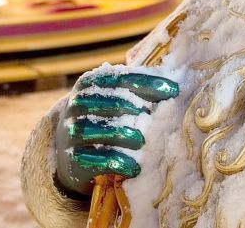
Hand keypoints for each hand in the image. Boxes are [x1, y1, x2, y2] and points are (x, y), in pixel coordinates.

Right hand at [54, 66, 178, 197]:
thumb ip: (135, 87)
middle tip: (152, 117)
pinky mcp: (72, 160)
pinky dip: (115, 163)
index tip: (173, 90)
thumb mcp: (112, 98)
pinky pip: (92, 160)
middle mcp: (75, 105)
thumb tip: (173, 81)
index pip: (118, 77)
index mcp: (89, 84)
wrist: (71, 152)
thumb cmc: (102, 119)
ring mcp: (71, 133)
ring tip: (141, 142)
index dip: (146, 82)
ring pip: (93, 129)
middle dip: (131, 107)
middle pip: (105, 101)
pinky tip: (134, 167)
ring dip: (121, 135)